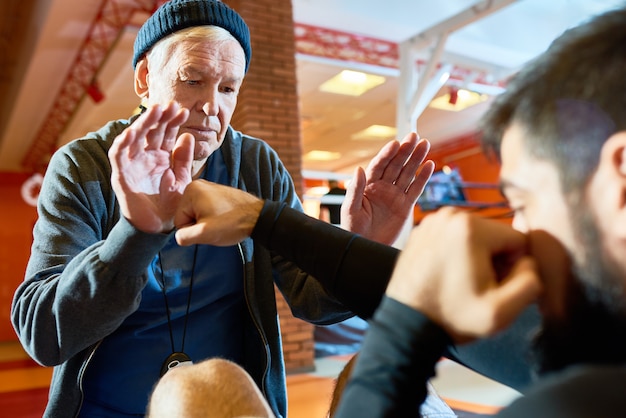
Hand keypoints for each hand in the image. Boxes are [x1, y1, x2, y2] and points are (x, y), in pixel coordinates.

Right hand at [109, 102, 193, 232]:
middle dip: (160, 117)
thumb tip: (187, 135)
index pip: (165, 133)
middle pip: (150, 131)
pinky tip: (130, 132)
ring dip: (142, 123)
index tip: (183, 111)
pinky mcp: (121, 177)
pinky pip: (118, 157)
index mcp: (159, 156)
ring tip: (154, 110)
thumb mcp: (181, 178)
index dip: (172, 121)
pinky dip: (122, 144)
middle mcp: (144, 157)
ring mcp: (131, 165)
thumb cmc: (170, 204)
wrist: (159, 228)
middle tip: (171, 105)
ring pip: (133, 138)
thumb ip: (183, 158)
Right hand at [174, 180, 263, 245]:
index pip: (179, 220)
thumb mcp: (205, 234)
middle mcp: (198, 185)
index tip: (208, 227)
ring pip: (197, 214)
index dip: (193, 230)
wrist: (258, 217)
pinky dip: (213, 217)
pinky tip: (224, 218)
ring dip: (207, 222)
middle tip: (215, 226)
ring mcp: (208, 187)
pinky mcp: (217, 193)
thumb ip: (185, 237)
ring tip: (221, 222)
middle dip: (199, 225)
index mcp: (190, 190)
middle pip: (187, 215)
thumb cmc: (233, 223)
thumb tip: (179, 237)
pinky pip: (206, 210)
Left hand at [341, 132, 434, 244]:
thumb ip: (355, 189)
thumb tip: (358, 169)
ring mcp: (395, 195)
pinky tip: (429, 164)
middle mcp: (382, 186)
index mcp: (368, 184)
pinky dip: (423, 177)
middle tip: (415, 136)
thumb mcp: (350, 209)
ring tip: (425, 144)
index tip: (396, 143)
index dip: (387, 154)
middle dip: (405, 150)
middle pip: (396, 165)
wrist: (365, 246)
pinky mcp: (405, 206)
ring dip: (416, 159)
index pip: (379, 165)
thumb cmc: (353, 228)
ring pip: (408, 173)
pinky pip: (415, 189)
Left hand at [386, 207, 542, 342]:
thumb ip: (530, 282)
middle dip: (494, 260)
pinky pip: (453, 238)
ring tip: (461, 282)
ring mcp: (431, 221)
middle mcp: (449, 215)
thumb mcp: (502, 312)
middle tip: (477, 287)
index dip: (515, 267)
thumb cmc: (452, 318)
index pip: (517, 240)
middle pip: (495, 236)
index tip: (495, 286)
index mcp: (470, 226)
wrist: (407, 324)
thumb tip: (528, 262)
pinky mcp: (420, 231)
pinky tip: (446, 276)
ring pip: (475, 237)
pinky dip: (455, 254)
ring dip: (476, 257)